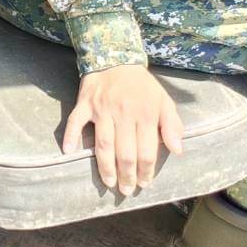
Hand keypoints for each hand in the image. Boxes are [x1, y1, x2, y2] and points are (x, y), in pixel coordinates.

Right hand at [63, 64, 184, 194]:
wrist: (115, 55)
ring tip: (109, 182)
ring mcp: (102, 109)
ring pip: (103, 144)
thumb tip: (177, 151)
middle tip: (126, 190)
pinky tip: (69, 152)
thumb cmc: (141, 84)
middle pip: (125, 153)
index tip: (144, 183)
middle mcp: (124, 114)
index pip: (147, 151)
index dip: (146, 171)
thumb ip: (172, 125)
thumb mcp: (164, 100)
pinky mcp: (85, 103)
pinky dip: (70, 137)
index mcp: (145, 114)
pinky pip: (75, 122)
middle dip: (127, 176)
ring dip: (106, 167)